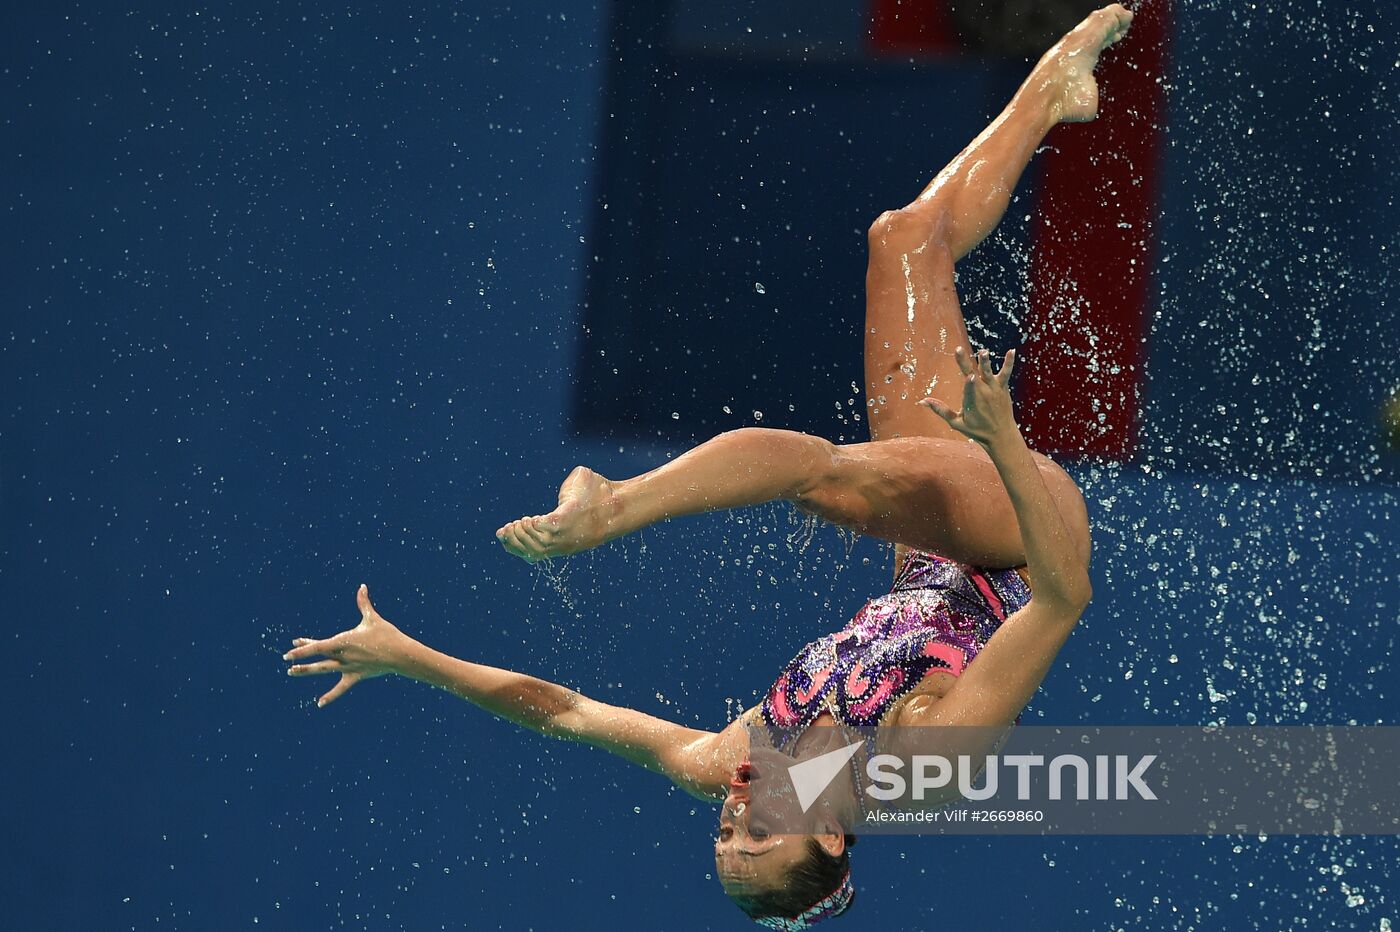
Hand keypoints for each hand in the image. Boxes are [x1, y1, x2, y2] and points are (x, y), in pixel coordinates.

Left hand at [285, 585, 412, 706]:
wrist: (400, 654)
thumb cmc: (386, 634)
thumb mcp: (372, 618)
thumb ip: (363, 603)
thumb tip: (362, 586)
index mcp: (343, 641)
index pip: (317, 646)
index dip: (302, 648)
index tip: (290, 648)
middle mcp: (342, 655)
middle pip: (317, 657)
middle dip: (300, 658)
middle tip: (286, 661)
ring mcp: (348, 667)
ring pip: (323, 669)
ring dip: (307, 671)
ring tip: (292, 673)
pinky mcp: (356, 676)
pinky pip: (340, 688)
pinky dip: (330, 696)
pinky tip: (319, 703)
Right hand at [919, 347, 1018, 447]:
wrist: (1001, 435)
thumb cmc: (977, 430)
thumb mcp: (956, 422)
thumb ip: (940, 410)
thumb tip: (922, 401)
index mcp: (972, 403)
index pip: (969, 391)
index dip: (969, 384)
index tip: (969, 376)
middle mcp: (983, 394)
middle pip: (973, 374)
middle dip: (965, 362)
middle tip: (958, 349)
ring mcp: (994, 389)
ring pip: (988, 372)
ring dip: (985, 361)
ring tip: (983, 351)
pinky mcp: (1003, 387)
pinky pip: (1006, 372)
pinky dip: (1009, 362)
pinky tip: (1012, 351)